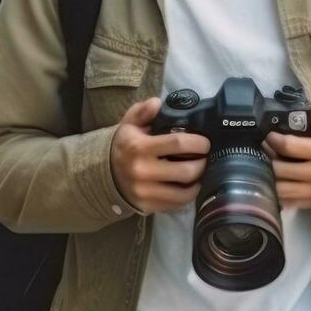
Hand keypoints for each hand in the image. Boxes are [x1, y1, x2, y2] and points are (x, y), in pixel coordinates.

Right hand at [110, 98, 208, 214]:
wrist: (106, 172)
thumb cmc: (125, 145)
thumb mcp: (130, 123)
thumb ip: (143, 111)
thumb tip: (157, 103)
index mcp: (139, 147)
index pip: (178, 144)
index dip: (198, 143)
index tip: (205, 143)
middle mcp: (142, 171)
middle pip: (186, 171)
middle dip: (202, 163)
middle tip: (205, 158)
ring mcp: (145, 192)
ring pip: (184, 192)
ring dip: (198, 181)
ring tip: (199, 172)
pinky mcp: (148, 206)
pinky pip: (176, 204)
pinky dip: (187, 195)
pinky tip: (188, 185)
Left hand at [267, 107, 310, 209]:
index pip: (290, 147)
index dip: (274, 140)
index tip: (269, 136)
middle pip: (281, 170)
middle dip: (268, 159)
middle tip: (264, 152)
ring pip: (281, 189)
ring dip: (270, 177)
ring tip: (267, 166)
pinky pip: (287, 201)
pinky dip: (277, 191)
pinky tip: (276, 180)